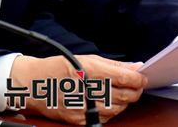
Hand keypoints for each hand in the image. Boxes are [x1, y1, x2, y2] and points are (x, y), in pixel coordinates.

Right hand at [9, 54, 145, 123]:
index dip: (138, 79)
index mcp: (90, 70)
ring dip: (124, 102)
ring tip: (121, 93)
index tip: (143, 77)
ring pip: (117, 109)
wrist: (34, 84)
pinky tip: (107, 102)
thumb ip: (113, 64)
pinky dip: (111, 112)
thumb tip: (135, 66)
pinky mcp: (79, 119)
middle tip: (137, 86)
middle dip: (135, 91)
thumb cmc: (59, 67)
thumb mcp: (87, 58)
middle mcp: (87, 89)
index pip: (125, 78)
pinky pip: (104, 119)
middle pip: (124, 96)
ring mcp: (83, 107)